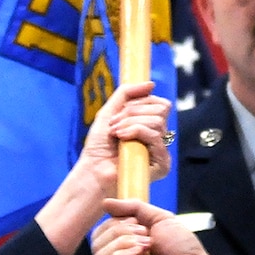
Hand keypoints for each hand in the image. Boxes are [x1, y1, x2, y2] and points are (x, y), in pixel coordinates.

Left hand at [33, 84, 171, 254]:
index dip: (139, 103)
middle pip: (161, 109)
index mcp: (149, 125)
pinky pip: (156, 136)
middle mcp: (158, 137)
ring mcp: (161, 151)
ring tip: (115, 134)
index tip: (118, 114)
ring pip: (158, 121)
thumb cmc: (99, 147)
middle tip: (114, 126)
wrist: (92, 171)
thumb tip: (151, 84)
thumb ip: (127, 93)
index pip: (159, 103)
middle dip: (133, 113)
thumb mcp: (109, 112)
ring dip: (131, 123)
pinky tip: (122, 140)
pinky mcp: (162, 164)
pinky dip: (136, 132)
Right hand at [92, 202, 210, 254]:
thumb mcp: (159, 219)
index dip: (115, 221)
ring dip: (123, 241)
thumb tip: (104, 203)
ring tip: (148, 244)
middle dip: (120, 230)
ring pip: (99, 254)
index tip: (138, 222)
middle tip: (146, 234)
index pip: (102, 231)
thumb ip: (134, 208)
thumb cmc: (183, 250)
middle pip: (97, 240)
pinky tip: (140, 254)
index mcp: (125, 245)